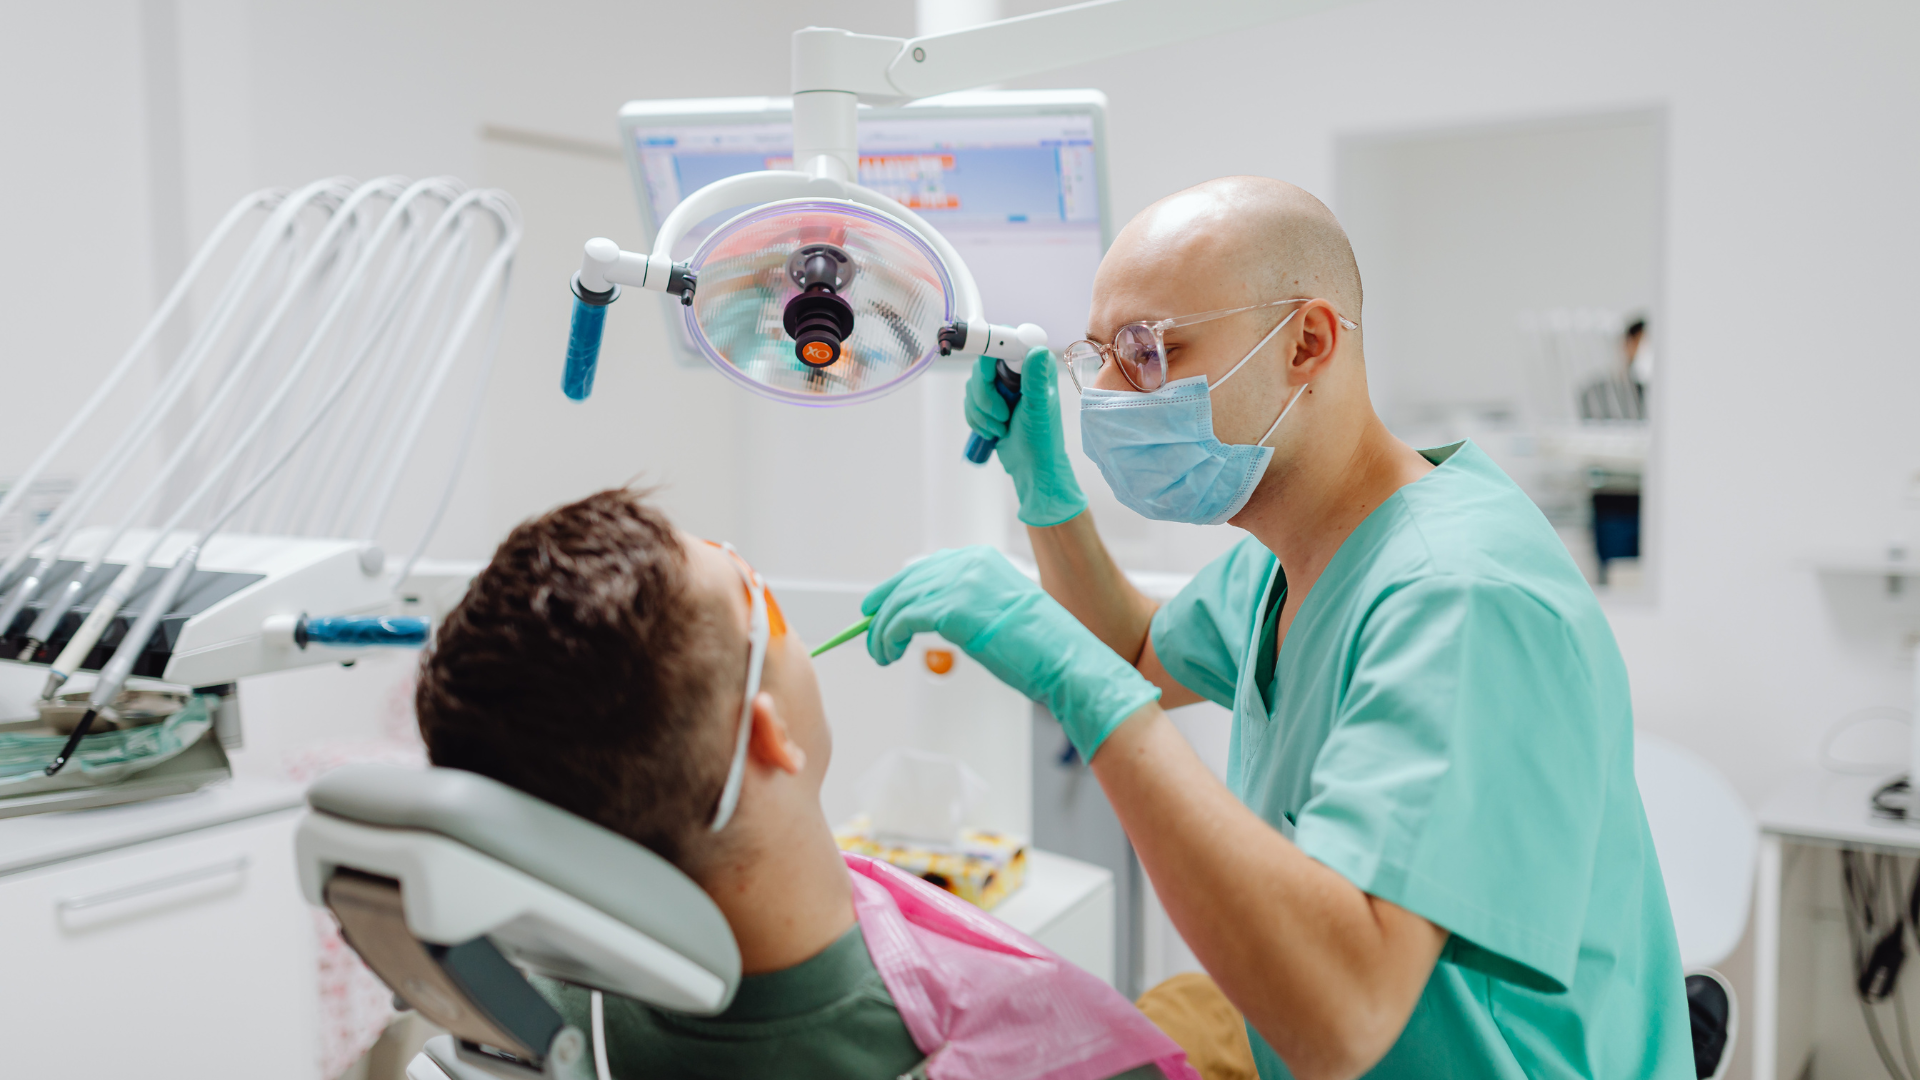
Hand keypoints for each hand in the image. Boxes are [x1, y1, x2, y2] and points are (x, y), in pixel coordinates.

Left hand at [861, 547, 1159, 758]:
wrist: (1066, 660)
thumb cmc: (1041, 647)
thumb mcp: (998, 613)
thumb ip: (966, 605)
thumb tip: (931, 616)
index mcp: (982, 559)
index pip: (926, 567)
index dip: (897, 587)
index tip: (879, 605)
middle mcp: (969, 563)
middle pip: (907, 581)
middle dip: (881, 608)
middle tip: (868, 631)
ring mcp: (960, 583)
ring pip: (900, 602)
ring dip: (881, 631)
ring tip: (880, 653)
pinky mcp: (952, 609)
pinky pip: (903, 620)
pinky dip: (887, 637)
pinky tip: (888, 653)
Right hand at [964, 348, 1086, 527]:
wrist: (1031, 466)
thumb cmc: (1042, 439)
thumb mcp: (1038, 408)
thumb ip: (1035, 379)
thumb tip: (1036, 349)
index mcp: (1034, 367)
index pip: (1007, 341)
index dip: (992, 352)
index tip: (990, 374)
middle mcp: (1017, 371)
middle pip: (982, 366)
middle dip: (985, 396)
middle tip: (1002, 415)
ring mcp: (1001, 386)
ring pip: (972, 385)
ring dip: (981, 412)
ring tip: (1001, 428)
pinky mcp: (989, 401)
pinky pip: (968, 401)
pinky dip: (975, 419)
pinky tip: (993, 431)